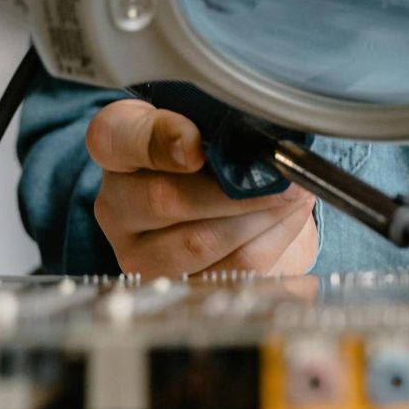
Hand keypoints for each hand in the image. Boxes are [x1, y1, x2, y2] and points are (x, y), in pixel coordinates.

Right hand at [87, 99, 318, 277]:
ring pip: (199, 242)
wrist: (233, 208)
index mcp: (117, 146)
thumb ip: (217, 120)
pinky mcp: (178, 288)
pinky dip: (271, 242)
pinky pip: (230, 269)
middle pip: (164, 200)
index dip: (158, 140)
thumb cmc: (216, 155)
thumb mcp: (209, 123)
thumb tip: (256, 133)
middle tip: (281, 176)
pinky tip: (288, 219)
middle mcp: (117, 204)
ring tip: (292, 194)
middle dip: (234, 190)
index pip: (115, 137)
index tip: (197, 145)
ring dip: (259, 217)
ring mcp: (140, 254)